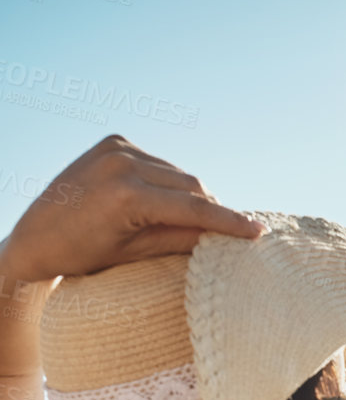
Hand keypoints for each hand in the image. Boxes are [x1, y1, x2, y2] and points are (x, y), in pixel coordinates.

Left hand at [0, 135, 263, 283]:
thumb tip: (220, 239)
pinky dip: (168, 181)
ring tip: (194, 221)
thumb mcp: (134, 255)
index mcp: (126, 195)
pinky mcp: (113, 141)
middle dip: (211, 209)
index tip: (257, 232)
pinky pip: (158, 162)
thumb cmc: (80, 257)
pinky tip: (164, 200)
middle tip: (229, 233)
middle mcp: (122, 163)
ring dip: (191, 195)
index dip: (228, 222)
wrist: (34, 237)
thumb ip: (179, 240)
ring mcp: (116, 147)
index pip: (193, 207)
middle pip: (191, 185)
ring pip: (177, 173)